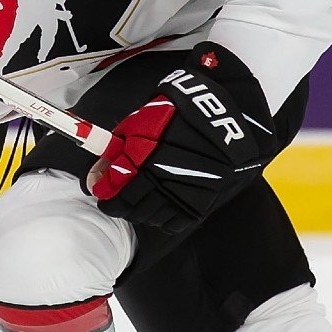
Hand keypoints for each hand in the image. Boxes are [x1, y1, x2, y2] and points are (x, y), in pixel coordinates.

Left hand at [89, 43, 275, 233]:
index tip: (99, 190)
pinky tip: (158, 207)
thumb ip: (120, 144)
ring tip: (135, 201)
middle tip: (114, 198)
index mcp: (152, 154)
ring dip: (140, 211)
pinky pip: (177, 221)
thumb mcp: (145, 117)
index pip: (119, 190)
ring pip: (155, 216)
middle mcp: (170, 176)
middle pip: (135, 206)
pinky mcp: (206, 200)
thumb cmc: (185, 110)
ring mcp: (189, 191)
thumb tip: (100, 171)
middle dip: (120, 203)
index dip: (105, 194)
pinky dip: (163, 218)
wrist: (232, 114)